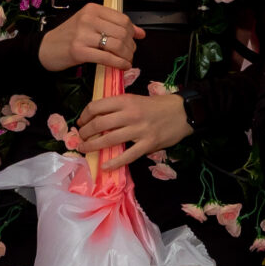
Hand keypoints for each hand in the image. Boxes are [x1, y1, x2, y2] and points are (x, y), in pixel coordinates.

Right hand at [37, 3, 142, 74]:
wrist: (45, 48)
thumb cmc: (68, 36)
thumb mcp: (90, 25)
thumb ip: (113, 25)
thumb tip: (140, 33)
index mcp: (92, 9)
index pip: (122, 18)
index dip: (133, 31)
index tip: (136, 39)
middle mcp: (88, 19)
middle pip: (122, 32)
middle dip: (130, 45)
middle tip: (130, 53)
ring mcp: (83, 34)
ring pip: (116, 45)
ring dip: (126, 55)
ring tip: (126, 60)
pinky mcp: (79, 51)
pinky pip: (106, 57)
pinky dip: (118, 63)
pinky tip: (122, 66)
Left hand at [77, 88, 192, 168]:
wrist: (184, 112)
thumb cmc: (159, 105)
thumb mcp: (137, 99)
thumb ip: (120, 107)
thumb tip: (99, 118)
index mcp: (127, 101)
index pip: (97, 106)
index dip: (85, 115)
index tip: (81, 122)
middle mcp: (131, 114)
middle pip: (99, 124)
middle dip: (85, 133)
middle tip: (81, 138)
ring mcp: (139, 130)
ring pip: (109, 140)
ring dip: (92, 146)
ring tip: (85, 149)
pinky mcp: (148, 144)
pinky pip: (127, 155)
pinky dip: (114, 162)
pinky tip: (104, 166)